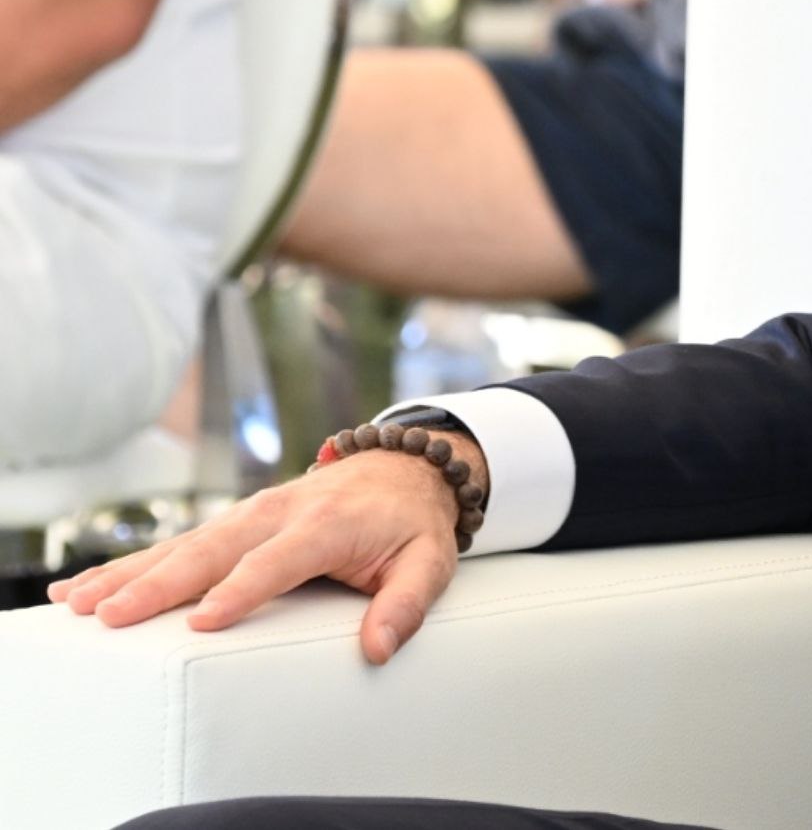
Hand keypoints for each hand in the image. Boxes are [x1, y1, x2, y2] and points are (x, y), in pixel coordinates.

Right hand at [45, 431, 480, 664]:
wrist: (406, 467)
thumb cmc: (413, 523)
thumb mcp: (429, 561)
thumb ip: (406, 604)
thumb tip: (379, 647)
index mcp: (328, 523)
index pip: (278, 560)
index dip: (241, 591)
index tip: (204, 621)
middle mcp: (281, 511)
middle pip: (214, 550)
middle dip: (162, 583)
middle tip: (113, 615)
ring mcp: (252, 512)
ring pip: (184, 545)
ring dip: (130, 573)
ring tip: (79, 603)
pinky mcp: (234, 520)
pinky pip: (178, 543)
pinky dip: (131, 563)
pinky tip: (85, 586)